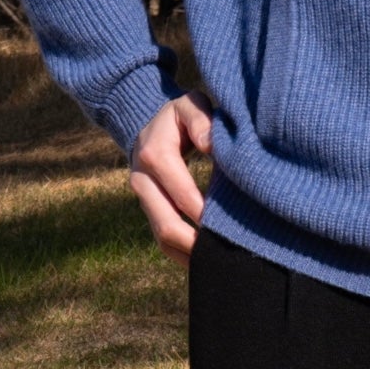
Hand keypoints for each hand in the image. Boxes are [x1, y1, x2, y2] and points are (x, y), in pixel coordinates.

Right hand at [129, 92, 213, 265]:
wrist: (151, 128)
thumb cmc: (179, 117)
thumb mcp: (189, 104)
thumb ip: (200, 119)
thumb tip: (210, 145)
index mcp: (153, 154)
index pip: (179, 191)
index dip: (202, 211)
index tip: (227, 224)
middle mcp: (142, 181)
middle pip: (166, 224)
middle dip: (195, 242)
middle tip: (225, 253)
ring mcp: (144, 201)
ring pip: (163, 239)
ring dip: (189, 255)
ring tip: (218, 264)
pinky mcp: (149, 214)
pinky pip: (164, 243)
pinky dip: (184, 256)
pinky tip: (207, 263)